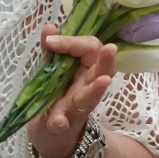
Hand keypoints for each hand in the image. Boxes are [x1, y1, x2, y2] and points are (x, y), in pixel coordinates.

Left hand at [27, 24, 114, 157]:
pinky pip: (65, 123)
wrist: (49, 130)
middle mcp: (87, 87)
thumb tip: (51, 26)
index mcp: (85, 70)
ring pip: (90, 97)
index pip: (91, 48)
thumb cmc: (56, 94)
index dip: (74, 41)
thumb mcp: (52, 69)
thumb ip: (52, 50)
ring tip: (103, 81)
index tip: (51, 40)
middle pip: (103, 71)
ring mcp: (78, 107)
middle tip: (110, 49)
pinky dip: (61, 122)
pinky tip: (59, 122)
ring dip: (95, 90)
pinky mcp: (64, 125)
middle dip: (106, 61)